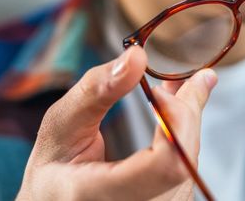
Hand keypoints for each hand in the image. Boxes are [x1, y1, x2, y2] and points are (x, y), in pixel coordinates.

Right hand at [17, 46, 216, 199]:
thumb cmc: (55, 167)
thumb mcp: (60, 125)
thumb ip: (96, 91)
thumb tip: (137, 57)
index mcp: (99, 193)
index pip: (164, 165)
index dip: (175, 121)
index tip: (158, 91)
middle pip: (183, 157)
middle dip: (184, 110)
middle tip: (182, 78)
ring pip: (189, 159)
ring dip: (186, 119)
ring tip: (173, 92)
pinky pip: (189, 166)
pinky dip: (184, 135)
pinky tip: (171, 117)